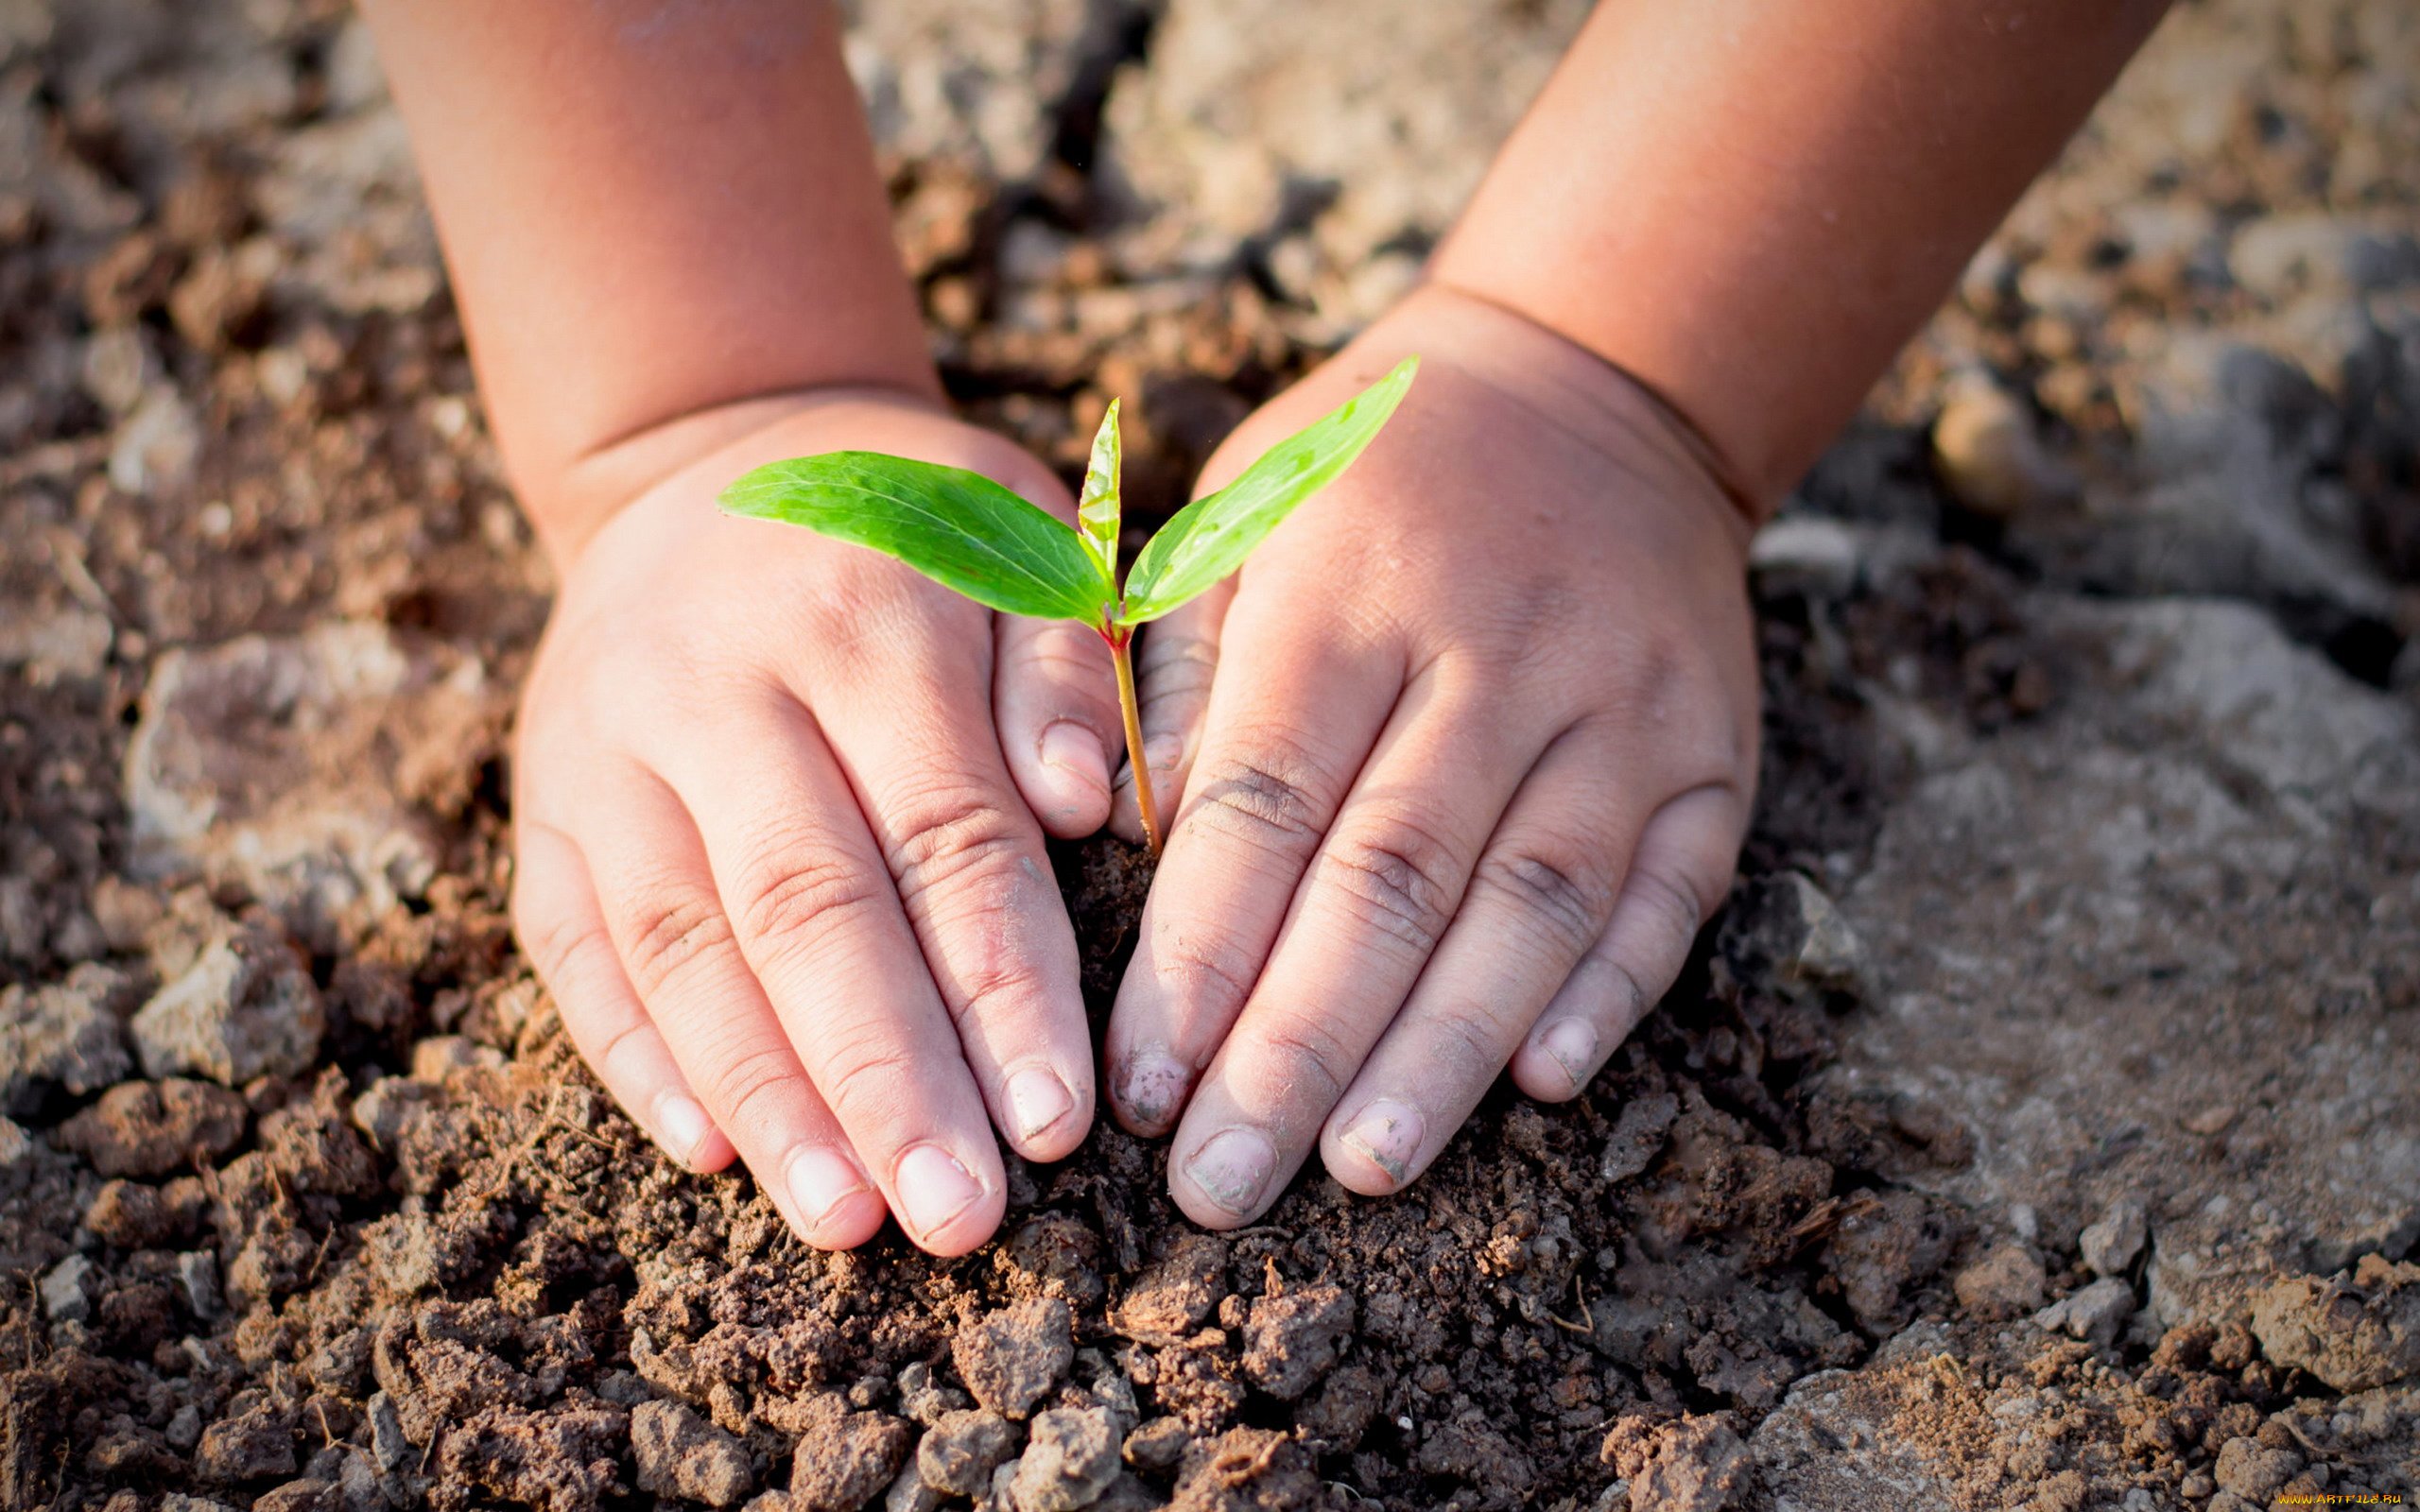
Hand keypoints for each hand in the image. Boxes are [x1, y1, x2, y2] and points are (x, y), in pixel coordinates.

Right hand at [512, 390, 1133, 1254]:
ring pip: (680, 942)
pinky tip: (711, 1151)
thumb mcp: (1022, 539)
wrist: (708, 452)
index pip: (944, 832)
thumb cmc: (915, 528)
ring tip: (846, 1221)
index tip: (1057, 1122)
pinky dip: (636, 1055)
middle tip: (957, 1221)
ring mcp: (607, 745)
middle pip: (807, 906)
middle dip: (887, 1077)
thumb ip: (1065, 666)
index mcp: (866, 616)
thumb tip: (1091, 804)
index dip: (1000, 984)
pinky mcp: (545, 798)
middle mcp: (720, 682)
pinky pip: (574, 942)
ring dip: (764, 1096)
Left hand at [1103, 287, 1760, 1225]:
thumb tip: (1132, 848)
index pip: (1264, 804)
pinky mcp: (1712, 749)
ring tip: (1361, 1167)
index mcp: (1350, 590)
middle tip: (1220, 1184)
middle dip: (1296, 1048)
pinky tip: (1541, 1085)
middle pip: (1389, 880)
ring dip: (1442, 1051)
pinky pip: (1668, 891)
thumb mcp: (1239, 514)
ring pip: (1530, 906)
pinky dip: (1610, 993)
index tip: (1138, 1088)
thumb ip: (1177, 669)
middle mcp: (1495, 651)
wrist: (1589, 383)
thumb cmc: (1370, 476)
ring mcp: (1623, 703)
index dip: (1199, 958)